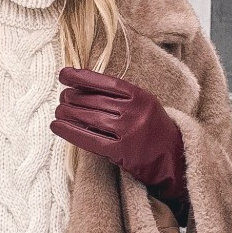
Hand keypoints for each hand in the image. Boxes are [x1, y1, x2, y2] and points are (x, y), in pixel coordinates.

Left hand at [51, 67, 187, 210]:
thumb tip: (82, 86)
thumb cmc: (154, 129)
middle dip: (73, 97)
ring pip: (90, 118)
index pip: (106, 82)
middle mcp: (136, 112)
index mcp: (141, 96)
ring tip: (58, 110)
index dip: (82, 77)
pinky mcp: (122, 152)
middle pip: (95, 100)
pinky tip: (57, 127)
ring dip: (68, 113)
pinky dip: (70, 132)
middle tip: (61, 97)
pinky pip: (90, 140)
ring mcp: (129, 132)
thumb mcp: (144, 105)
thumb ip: (121, 96)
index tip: (64, 74)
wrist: (175, 158)